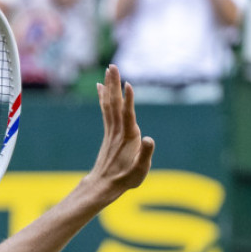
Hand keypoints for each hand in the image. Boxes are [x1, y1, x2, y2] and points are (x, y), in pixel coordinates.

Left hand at [85, 65, 154, 201]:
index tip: (127, 84)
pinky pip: (106, 110)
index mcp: (128, 137)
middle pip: (115, 103)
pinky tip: (100, 87)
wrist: (104, 185)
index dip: (128, 100)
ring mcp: (112, 130)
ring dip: (109, 86)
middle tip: (112, 66)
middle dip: (114, 84)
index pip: (127, 115)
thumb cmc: (125, 179)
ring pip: (109, 104)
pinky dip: (104, 97)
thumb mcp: (140, 170)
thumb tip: (150, 139)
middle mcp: (118, 130)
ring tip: (108, 70)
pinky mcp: (109, 132)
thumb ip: (145, 155)